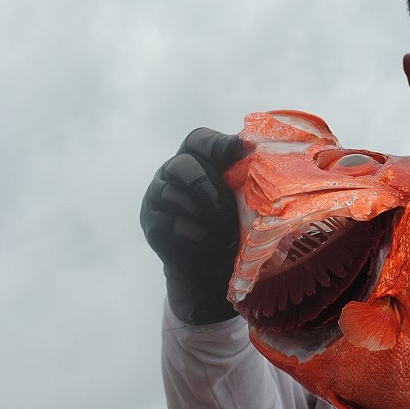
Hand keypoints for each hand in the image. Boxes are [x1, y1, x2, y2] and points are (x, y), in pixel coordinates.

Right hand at [140, 128, 244, 324]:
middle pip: (181, 165)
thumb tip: (257, 154)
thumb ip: (247, 179)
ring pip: (171, 194)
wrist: (215, 268)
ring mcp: (157, 197)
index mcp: (197, 160)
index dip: (216, 144)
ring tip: (227, 234)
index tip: (238, 149)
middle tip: (226, 209)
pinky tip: (213, 243)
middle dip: (206, 185)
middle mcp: (171, 173)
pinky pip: (167, 222)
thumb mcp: (244, 202)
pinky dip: (194, 233)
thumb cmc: (233, 227)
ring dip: (204, 214)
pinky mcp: (152, 224)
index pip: (199, 141)